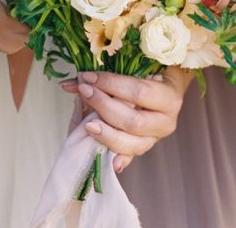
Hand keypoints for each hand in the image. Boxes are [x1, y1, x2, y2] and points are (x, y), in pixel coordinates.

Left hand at [61, 67, 190, 172]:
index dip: (111, 84)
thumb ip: (100, 78)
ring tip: (89, 126)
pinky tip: (112, 162)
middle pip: (134, 120)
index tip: (87, 77)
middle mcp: (165, 121)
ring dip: (108, 134)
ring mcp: (155, 138)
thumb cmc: (143, 80)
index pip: (138, 91)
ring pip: (133, 143)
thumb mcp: (129, 73)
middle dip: (105, 106)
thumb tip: (68, 85)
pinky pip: (131, 156)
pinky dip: (120, 159)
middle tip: (85, 93)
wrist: (162, 95)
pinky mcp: (143, 148)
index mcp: (168, 97)